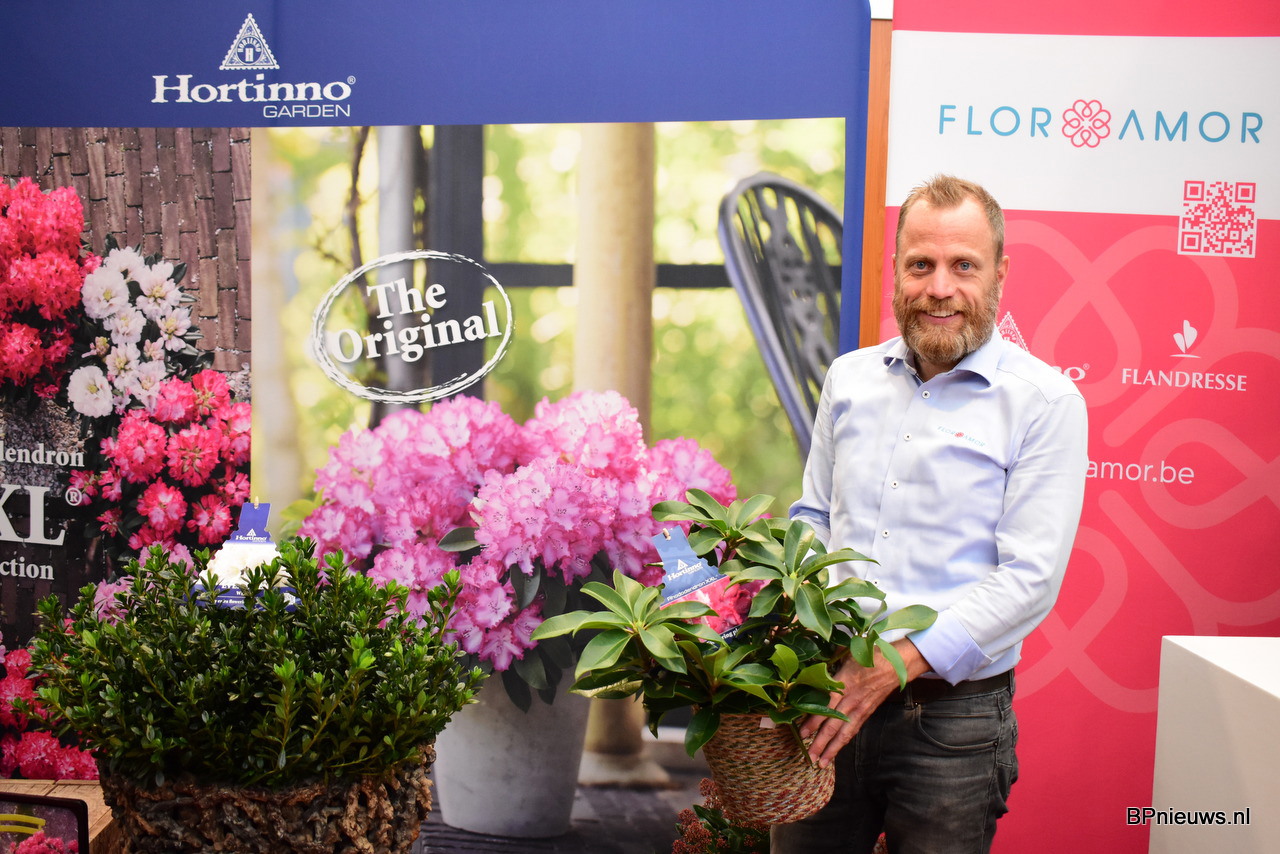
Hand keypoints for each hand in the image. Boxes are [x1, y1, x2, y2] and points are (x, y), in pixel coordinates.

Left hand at [799, 639, 929, 767]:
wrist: (897, 663)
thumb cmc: (869, 655)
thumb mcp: (847, 655)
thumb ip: (830, 664)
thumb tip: (811, 668)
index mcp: (845, 684)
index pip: (825, 706)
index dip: (813, 721)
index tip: (801, 733)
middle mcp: (852, 700)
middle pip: (834, 726)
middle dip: (820, 743)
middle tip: (810, 757)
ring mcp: (861, 709)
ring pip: (845, 733)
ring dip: (832, 749)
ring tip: (822, 763)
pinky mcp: (867, 713)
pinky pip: (853, 730)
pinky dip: (844, 742)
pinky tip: (836, 750)